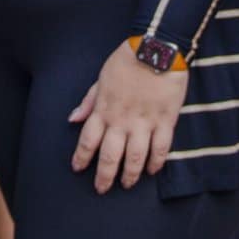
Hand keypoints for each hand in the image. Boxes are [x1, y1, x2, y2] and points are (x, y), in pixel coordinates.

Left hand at [68, 42, 188, 193]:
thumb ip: (88, 101)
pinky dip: (157, 162)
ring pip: (136, 157)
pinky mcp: (166, 120)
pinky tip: (153, 170)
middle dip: (104, 177)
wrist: (156, 48)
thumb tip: (72, 119)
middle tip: (102, 189)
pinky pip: (161, 148)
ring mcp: (145, 122)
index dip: (81, 158)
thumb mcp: (100, 78)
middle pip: (110, 157)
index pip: (88, 141)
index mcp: (104, 110)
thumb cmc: (126, 60)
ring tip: (127, 184)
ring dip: (130, 174)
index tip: (78, 169)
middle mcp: (122, 120)